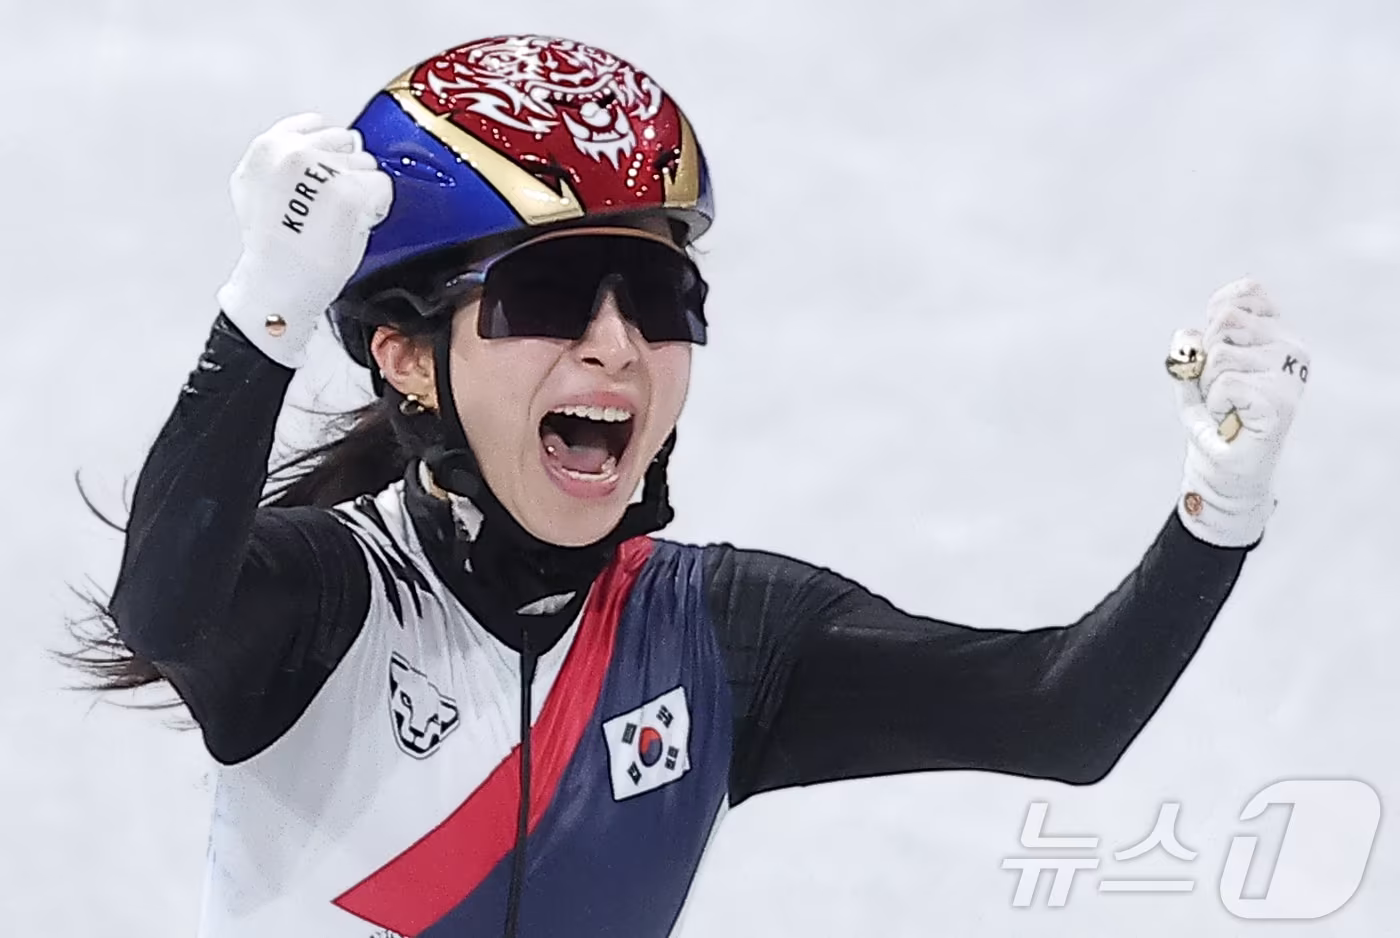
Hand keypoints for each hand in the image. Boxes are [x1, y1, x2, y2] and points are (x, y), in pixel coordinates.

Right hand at [215, 113, 392, 367]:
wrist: (279, 286)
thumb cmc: (273, 248)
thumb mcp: (258, 188)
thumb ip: (285, 160)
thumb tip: (318, 143)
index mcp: (268, 147)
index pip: (316, 125)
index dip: (326, 155)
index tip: (322, 179)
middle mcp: (294, 152)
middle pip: (346, 142)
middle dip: (345, 171)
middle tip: (328, 209)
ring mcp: (323, 169)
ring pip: (367, 165)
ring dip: (362, 190)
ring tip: (336, 220)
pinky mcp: (350, 193)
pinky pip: (382, 187)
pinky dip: (376, 207)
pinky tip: (353, 227)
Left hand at [1170, 278, 1309, 547]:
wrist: (1223, 466)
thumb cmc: (1213, 416)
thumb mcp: (1194, 374)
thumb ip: (1190, 348)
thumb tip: (1186, 333)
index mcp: (1277, 334)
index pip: (1248, 293)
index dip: (1217, 312)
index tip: (1214, 347)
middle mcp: (1292, 348)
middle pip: (1226, 320)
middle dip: (1206, 357)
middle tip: (1219, 389)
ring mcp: (1291, 374)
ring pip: (1220, 356)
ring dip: (1208, 386)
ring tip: (1225, 406)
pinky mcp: (1281, 401)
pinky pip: (1225, 383)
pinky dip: (1215, 403)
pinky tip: (1231, 419)